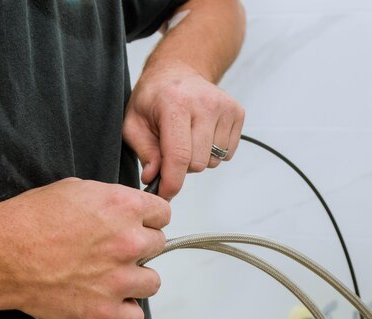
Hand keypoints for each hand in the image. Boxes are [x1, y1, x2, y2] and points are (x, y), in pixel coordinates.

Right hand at [0, 178, 169, 318]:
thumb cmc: (28, 220)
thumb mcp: (76, 189)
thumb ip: (111, 199)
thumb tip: (126, 209)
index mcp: (124, 207)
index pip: (163, 214)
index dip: (150, 219)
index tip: (141, 225)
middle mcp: (128, 241)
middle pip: (159, 245)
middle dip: (139, 247)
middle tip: (115, 250)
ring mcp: (119, 279)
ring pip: (152, 281)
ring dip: (136, 279)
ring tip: (111, 277)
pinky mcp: (104, 311)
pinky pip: (135, 317)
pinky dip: (125, 312)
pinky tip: (110, 301)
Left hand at [123, 60, 244, 199]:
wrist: (178, 70)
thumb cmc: (154, 98)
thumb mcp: (134, 122)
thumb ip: (143, 152)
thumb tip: (153, 177)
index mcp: (175, 103)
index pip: (179, 155)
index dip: (172, 182)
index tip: (166, 194)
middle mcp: (204, 103)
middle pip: (198, 163)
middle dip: (182, 167)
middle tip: (171, 149)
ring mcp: (225, 107)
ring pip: (213, 161)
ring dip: (198, 159)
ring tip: (187, 138)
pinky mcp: (237, 113)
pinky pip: (227, 153)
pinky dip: (213, 152)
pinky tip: (201, 135)